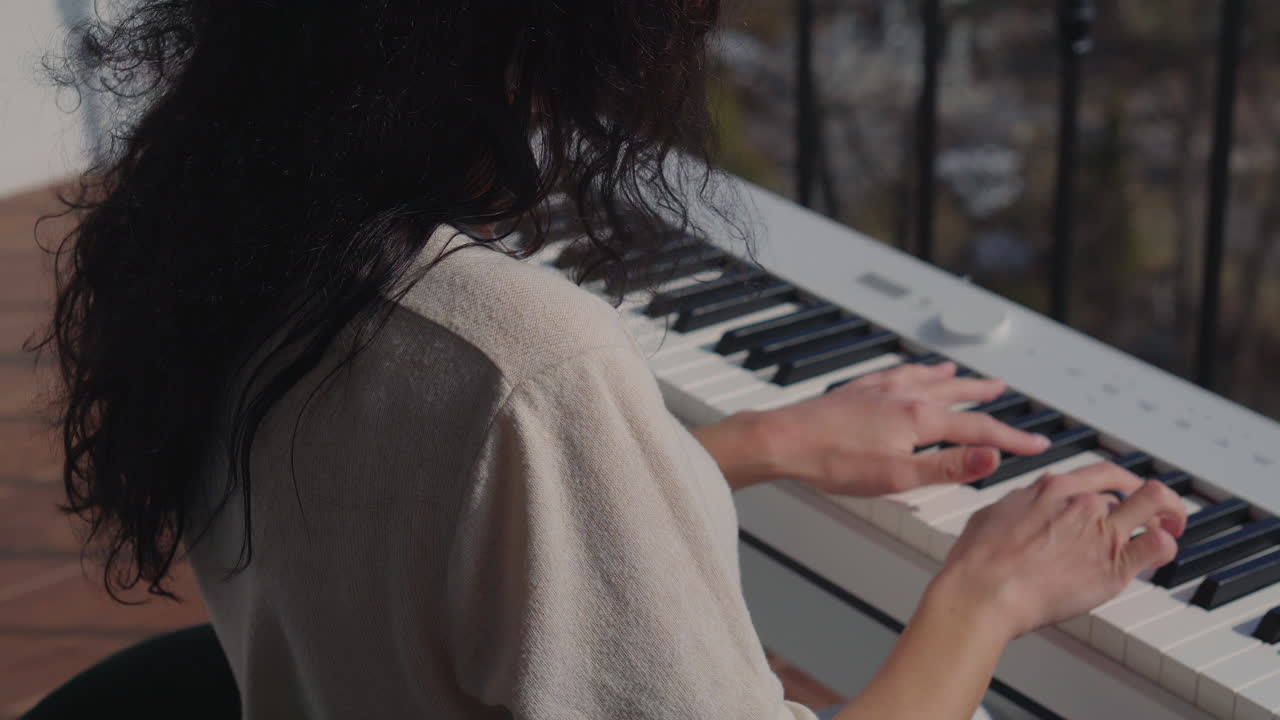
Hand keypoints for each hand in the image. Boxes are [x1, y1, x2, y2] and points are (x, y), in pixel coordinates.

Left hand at [754, 361, 1049, 495]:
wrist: (783, 440)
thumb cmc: (833, 462)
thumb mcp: (898, 477)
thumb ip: (948, 467)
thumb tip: (992, 458)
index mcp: (919, 419)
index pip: (979, 430)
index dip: (1012, 439)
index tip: (1037, 444)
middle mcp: (903, 396)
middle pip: (956, 395)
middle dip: (984, 397)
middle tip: (1007, 394)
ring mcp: (879, 390)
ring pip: (926, 379)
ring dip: (951, 379)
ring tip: (963, 375)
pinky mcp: (857, 390)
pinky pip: (896, 374)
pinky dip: (914, 372)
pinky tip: (909, 373)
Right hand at [934, 462, 1187, 639]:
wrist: (983, 591)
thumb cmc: (979, 561)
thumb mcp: (994, 513)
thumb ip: (1022, 505)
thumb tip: (1027, 506)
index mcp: (1052, 489)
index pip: (1103, 473)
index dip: (1122, 482)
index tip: (1126, 492)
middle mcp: (1081, 504)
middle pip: (1130, 489)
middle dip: (1146, 500)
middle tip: (1156, 512)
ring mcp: (1100, 534)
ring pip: (1155, 505)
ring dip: (1167, 515)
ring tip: (1172, 527)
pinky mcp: (1113, 567)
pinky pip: (1159, 546)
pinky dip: (1167, 545)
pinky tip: (1162, 551)